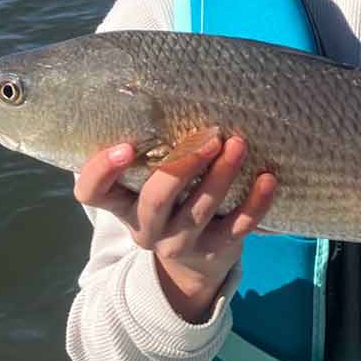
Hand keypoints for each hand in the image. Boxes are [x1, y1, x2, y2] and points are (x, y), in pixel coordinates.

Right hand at [74, 133, 275, 321]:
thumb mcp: (150, 188)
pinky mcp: (217, 251)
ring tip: (239, 145)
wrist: (195, 267)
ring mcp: (181, 244)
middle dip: (183, 166)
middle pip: (156, 200)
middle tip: (210, 137)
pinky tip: (267, 179)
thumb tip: (171, 94)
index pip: (93, 194)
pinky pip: (239, 227)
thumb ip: (153, 158)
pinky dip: (257, 203)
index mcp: (124, 207)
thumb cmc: (172, 206)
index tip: (125, 146)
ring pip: (199, 211)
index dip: (101, 171)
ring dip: (222, 175)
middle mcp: (148, 229)